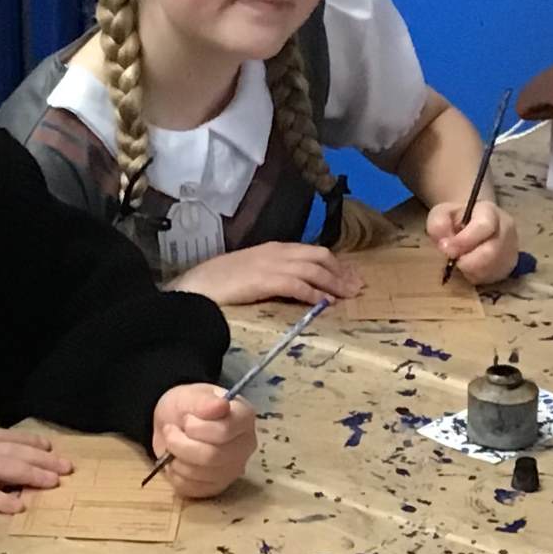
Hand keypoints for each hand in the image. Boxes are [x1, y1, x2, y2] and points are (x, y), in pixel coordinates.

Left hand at [150, 384, 257, 498]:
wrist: (174, 423)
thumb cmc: (187, 407)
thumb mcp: (190, 395)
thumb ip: (204, 401)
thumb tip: (222, 406)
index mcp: (244, 418)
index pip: (225, 431)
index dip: (197, 427)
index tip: (186, 418)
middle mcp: (245, 446)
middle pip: (212, 456)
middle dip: (181, 443)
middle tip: (170, 431)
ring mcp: (233, 469)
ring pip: (200, 473)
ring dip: (176, 457)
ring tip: (172, 443)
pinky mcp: (216, 487)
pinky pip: (192, 488)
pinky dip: (175, 473)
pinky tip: (176, 460)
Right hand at [166, 242, 361, 306]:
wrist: (195, 287)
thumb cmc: (216, 283)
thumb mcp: (248, 273)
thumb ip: (269, 275)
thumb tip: (289, 286)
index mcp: (272, 249)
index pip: (312, 251)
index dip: (334, 264)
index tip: (349, 276)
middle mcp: (276, 252)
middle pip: (319, 257)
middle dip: (341, 272)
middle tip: (357, 287)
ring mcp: (271, 265)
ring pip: (314, 270)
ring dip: (334, 284)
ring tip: (348, 297)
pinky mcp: (266, 281)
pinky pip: (298, 285)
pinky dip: (315, 294)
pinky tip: (325, 304)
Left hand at [425, 199, 518, 284]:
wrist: (472, 224)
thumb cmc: (456, 219)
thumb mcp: (442, 213)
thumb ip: (439, 223)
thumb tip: (444, 243)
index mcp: (489, 211)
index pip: (483, 226)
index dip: (463, 240)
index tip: (445, 249)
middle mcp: (505, 229)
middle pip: (490, 252)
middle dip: (466, 260)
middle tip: (452, 260)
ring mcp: (510, 249)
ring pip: (490, 268)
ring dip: (469, 270)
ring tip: (459, 262)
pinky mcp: (508, 267)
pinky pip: (490, 278)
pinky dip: (475, 277)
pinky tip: (468, 268)